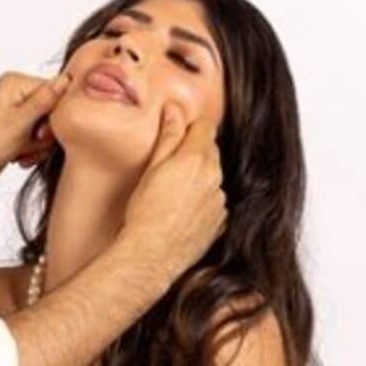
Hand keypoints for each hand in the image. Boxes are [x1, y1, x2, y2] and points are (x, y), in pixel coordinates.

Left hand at [0, 71, 71, 179]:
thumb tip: (65, 79)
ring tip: (19, 151)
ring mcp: (16, 109)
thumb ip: (45, 100)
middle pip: (52, 111)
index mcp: (15, 82)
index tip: (41, 133)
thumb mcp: (20, 122)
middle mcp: (15, 91)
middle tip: (28, 143)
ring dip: (36, 145)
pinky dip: (31, 148)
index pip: (54, 91)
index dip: (54, 116)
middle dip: (43, 134)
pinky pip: (37, 136)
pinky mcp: (17, 125)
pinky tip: (18, 155)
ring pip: (47, 127)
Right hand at [118, 104, 227, 285]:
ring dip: (197, 178)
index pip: (204, 126)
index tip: (178, 132)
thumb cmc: (144, 213)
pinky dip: (201, 201)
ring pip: (212, 177)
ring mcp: (219, 200)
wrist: (151, 254)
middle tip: (167, 166)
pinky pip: (213, 201)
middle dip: (192, 152)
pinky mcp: (220, 221)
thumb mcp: (151, 169)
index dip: (189, 126)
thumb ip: (168, 137)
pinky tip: (179, 211)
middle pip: (209, 151)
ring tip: (171, 194)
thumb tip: (174, 110)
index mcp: (196, 159)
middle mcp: (214, 177)